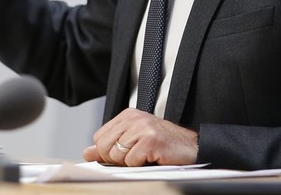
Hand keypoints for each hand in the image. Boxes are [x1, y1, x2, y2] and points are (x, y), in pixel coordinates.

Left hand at [82, 108, 198, 166]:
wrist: (192, 147)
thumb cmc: (163, 145)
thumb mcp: (133, 142)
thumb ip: (109, 146)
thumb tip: (87, 153)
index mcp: (127, 115)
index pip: (99, 137)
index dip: (107, 152)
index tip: (124, 154)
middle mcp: (133, 118)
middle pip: (104, 146)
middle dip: (116, 159)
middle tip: (135, 158)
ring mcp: (142, 128)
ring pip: (117, 155)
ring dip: (131, 162)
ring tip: (146, 156)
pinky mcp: (150, 140)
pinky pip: (132, 161)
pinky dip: (141, 165)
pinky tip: (153, 158)